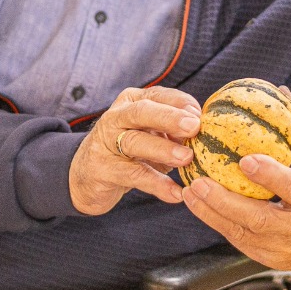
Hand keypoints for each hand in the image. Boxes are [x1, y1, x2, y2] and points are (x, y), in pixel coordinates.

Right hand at [69, 86, 200, 215]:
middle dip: (169, 118)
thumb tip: (205, 133)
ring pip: (134, 142)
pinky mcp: (102, 169)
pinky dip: (155, 184)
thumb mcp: (150, 135)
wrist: (86, 175)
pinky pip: (132, 175)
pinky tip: (175, 193)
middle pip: (142, 112)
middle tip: (194, 126)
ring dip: (162, 149)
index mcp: (132, 102)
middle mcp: (116, 117)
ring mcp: (106, 143)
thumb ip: (173, 131)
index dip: (180, 103)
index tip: (201, 115)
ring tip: (186, 159)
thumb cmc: (128, 152)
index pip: (158, 96)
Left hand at [181, 108, 290, 272]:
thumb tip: (281, 93)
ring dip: (211, 213)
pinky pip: (237, 240)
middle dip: (224, 202)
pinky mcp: (267, 259)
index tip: (245, 160)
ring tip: (189, 191)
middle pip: (259, 219)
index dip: (270, 176)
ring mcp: (282, 248)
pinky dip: (216, 222)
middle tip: (198, 181)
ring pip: (241, 234)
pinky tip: (198, 205)